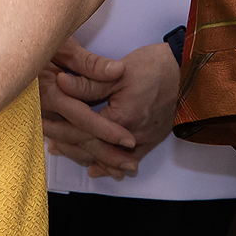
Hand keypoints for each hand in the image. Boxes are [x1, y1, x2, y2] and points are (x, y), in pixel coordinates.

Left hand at [40, 40, 176, 178]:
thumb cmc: (154, 67)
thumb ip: (88, 82)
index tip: (47, 129)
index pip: (86, 130)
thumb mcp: (117, 72)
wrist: (188, 70)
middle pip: (97, 148)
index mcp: (122, 117)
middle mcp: (134, 134)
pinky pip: (131, 158)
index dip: (64, 130)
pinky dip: (114, 164)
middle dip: (73, 149)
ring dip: (90, 157)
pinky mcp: (155, 138)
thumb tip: (60, 82)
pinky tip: (100, 169)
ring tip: (69, 154)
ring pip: (112, 157)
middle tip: (53, 147)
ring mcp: (146, 138)